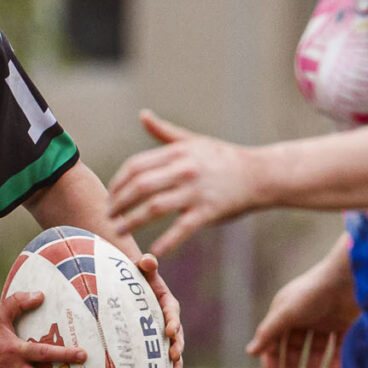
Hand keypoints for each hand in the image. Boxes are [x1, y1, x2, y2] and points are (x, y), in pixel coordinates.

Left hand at [106, 111, 265, 257]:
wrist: (259, 174)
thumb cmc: (223, 158)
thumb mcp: (194, 141)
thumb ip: (165, 132)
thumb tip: (143, 115)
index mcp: (177, 152)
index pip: (136, 166)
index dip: (118, 183)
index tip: (110, 196)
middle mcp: (184, 169)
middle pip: (140, 186)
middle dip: (119, 202)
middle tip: (108, 216)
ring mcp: (196, 191)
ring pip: (155, 207)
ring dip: (132, 221)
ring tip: (119, 232)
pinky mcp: (209, 211)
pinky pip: (183, 228)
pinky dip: (167, 241)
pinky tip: (154, 251)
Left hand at [133, 250, 187, 367]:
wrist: (127, 289)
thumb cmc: (133, 277)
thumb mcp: (139, 269)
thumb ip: (145, 264)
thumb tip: (147, 260)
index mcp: (167, 302)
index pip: (172, 312)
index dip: (173, 321)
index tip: (169, 331)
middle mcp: (169, 320)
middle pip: (177, 335)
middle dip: (177, 347)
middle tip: (174, 356)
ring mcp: (163, 335)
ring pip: (173, 351)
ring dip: (175, 366)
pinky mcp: (155, 345)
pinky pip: (162, 360)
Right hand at [248, 255, 359, 367]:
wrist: (348, 277)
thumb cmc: (313, 292)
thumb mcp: (287, 314)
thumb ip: (268, 333)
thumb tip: (249, 353)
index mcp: (285, 311)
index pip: (273, 339)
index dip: (271, 358)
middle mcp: (303, 316)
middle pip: (293, 347)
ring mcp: (323, 319)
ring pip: (315, 349)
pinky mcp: (342, 322)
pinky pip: (336, 346)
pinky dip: (334, 361)